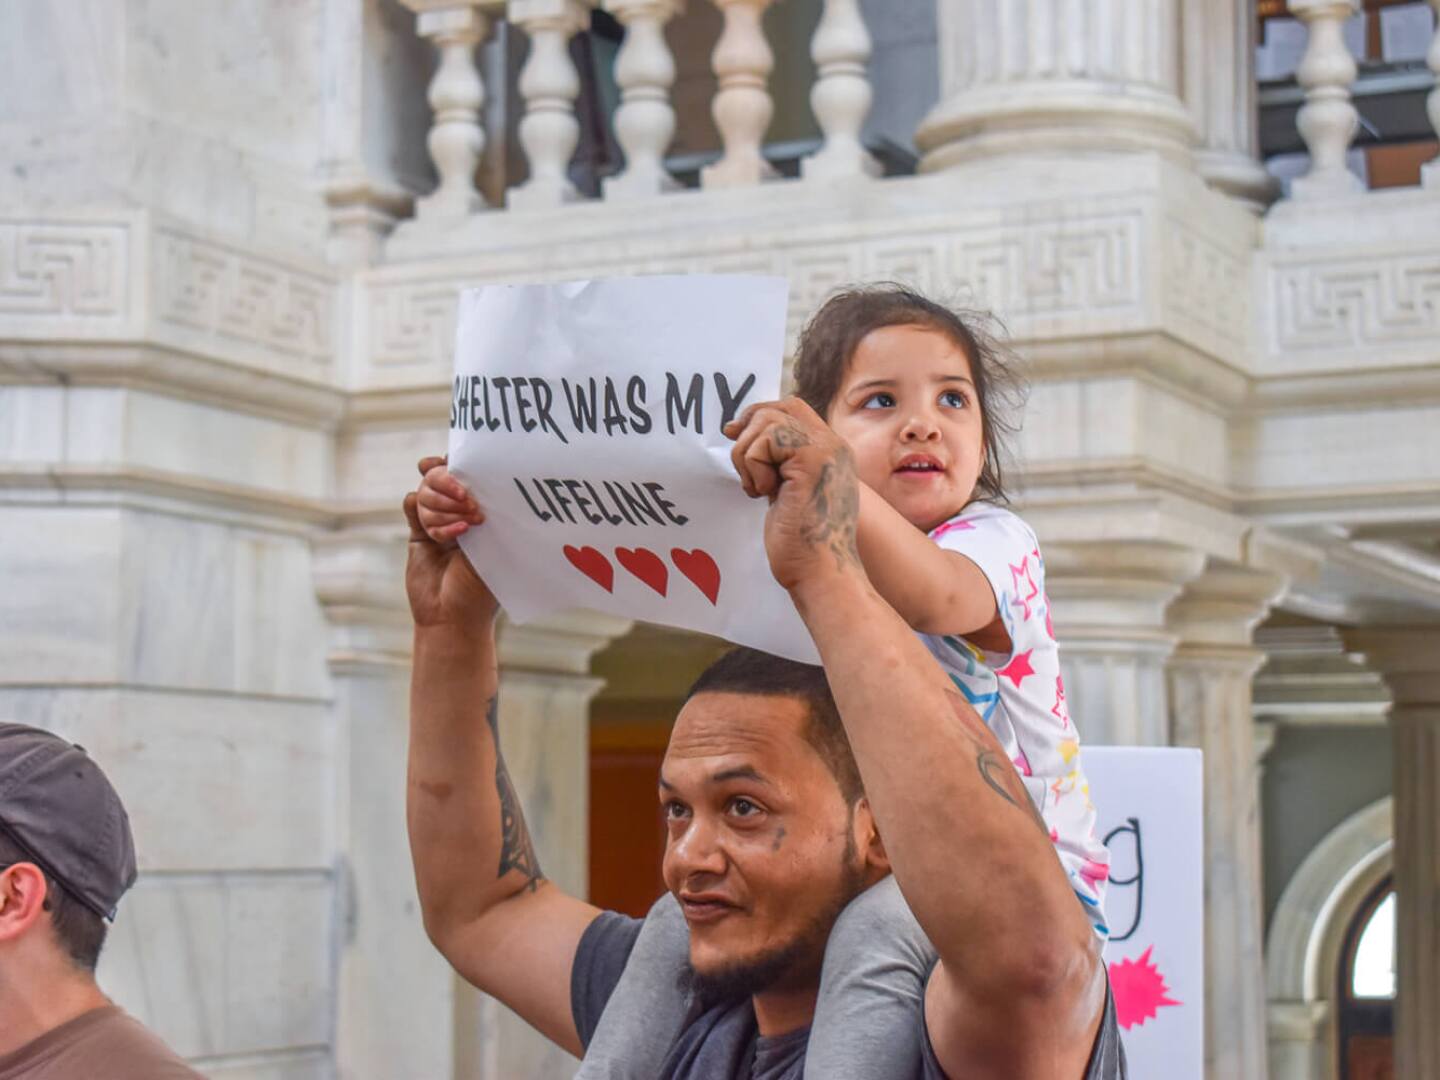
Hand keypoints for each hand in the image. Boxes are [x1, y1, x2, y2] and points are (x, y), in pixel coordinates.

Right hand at [403, 456, 498, 630]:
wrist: (452, 620)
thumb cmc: (482, 589)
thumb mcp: (492, 549)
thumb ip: (485, 516)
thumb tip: (483, 483)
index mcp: (484, 513)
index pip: (470, 477)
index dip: (460, 465)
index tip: (457, 464)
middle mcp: (461, 513)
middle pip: (442, 478)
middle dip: (449, 485)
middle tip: (466, 500)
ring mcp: (438, 522)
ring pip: (427, 493)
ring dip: (440, 507)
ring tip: (458, 531)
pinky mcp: (419, 536)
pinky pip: (413, 509)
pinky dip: (418, 510)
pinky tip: (428, 525)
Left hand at [723, 398, 863, 591]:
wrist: (820, 572)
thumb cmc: (802, 543)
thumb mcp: (789, 490)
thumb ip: (777, 461)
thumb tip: (738, 429)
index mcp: (830, 451)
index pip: (792, 407)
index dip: (759, 414)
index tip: (734, 433)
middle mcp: (833, 445)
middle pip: (777, 409)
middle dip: (748, 434)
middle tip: (746, 471)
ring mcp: (825, 451)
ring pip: (765, 423)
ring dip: (748, 458)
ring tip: (760, 490)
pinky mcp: (810, 462)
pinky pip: (762, 443)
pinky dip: (752, 469)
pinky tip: (765, 495)